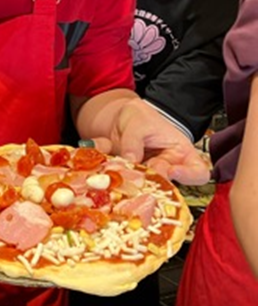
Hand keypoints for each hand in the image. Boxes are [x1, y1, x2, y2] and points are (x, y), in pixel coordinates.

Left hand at [89, 99, 210, 185]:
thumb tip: (130, 161)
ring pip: (145, 189)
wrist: (117, 119)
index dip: (189, 176)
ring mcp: (148, 177)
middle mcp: (167, 169)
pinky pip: (125, 185)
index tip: (172, 170)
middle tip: (138, 173)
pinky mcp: (130, 181)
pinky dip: (115, 179)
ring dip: (132, 182)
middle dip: (152, 181)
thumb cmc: (138, 117)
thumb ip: (134, 141)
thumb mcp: (138, 121)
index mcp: (181, 153)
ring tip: (120, 171)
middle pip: (168, 186)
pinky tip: (108, 168)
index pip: (197, 172)